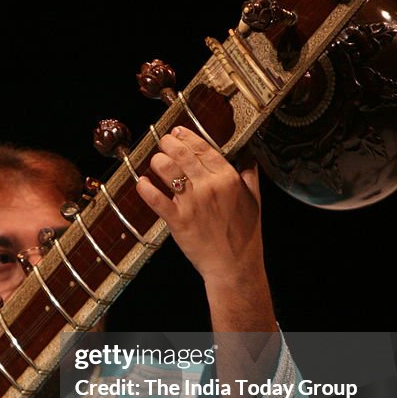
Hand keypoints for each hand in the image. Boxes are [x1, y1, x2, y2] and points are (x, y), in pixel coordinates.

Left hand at [135, 126, 263, 289]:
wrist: (235, 266)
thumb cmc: (244, 235)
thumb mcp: (254, 200)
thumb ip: (249, 176)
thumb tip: (248, 159)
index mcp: (228, 178)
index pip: (203, 149)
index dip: (186, 137)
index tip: (177, 132)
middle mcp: (210, 186)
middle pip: (181, 154)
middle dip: (167, 144)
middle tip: (162, 142)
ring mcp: (192, 203)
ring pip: (167, 171)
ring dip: (157, 162)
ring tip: (155, 163)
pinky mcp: (178, 220)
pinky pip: (155, 199)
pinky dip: (145, 188)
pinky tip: (142, 182)